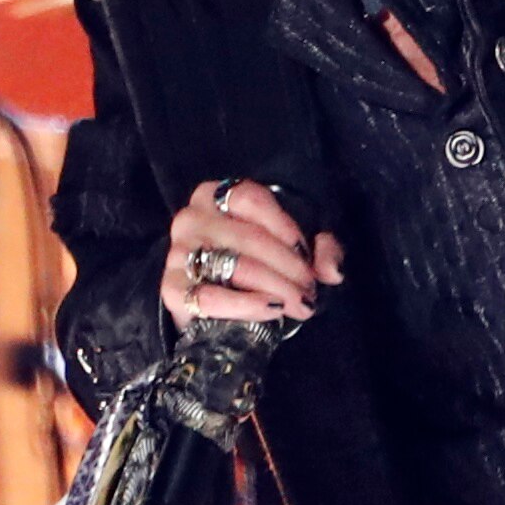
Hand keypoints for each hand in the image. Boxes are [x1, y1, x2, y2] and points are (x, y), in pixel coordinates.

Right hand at [160, 180, 343, 327]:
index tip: (306, 253)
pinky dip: (246, 305)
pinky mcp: (172, 289)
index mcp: (215, 195)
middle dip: (289, 267)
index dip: (285, 227)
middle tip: (310, 289)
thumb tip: (333, 271)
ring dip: (276, 287)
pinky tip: (272, 309)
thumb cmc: (256, 262)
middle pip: (249, 237)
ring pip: (235, 266)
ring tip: (300, 303)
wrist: (210, 300)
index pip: (251, 200)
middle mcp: (191, 218)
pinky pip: (210, 296)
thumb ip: (320, 251)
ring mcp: (178, 253)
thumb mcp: (292, 247)